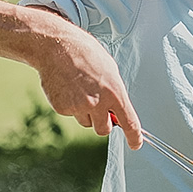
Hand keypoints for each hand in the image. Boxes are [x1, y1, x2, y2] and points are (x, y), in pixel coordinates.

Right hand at [31, 19, 142, 148]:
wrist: (57, 47)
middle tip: (98, 107)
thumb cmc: (84, 53)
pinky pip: (71, 114)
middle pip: (104, 130)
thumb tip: (117, 109)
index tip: (135, 144)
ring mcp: (79, 107)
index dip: (134, 137)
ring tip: (80, 89)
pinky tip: (68, 88)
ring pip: (86, 122)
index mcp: (114, 91)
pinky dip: (71, 105)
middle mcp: (98, 103)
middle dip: (103, 122)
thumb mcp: (109, 69)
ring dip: (86, 113)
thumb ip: (114, 92)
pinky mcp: (63, 108)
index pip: (129, 122)